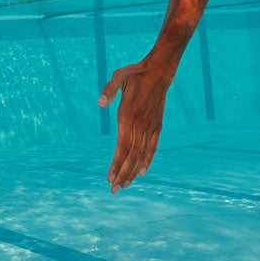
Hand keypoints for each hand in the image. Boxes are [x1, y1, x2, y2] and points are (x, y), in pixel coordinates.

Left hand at [98, 58, 171, 192]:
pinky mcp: (157, 125)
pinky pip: (153, 147)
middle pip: (132, 156)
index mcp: (129, 115)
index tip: (110, 178)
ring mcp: (150, 126)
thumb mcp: (119, 75)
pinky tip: (142, 172)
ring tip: (125, 185)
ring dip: (133, 171)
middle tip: (114, 190)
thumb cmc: (136, 73)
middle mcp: (140, 124)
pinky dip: (147, 160)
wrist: (159, 70)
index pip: (122, 147)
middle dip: (123, 175)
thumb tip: (100, 103)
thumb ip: (109, 89)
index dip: (117, 164)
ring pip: (142, 154)